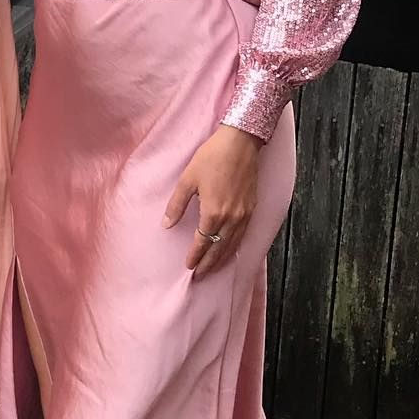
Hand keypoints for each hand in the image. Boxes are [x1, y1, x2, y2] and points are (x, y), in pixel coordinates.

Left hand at [163, 125, 261, 276]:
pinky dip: (235, 246)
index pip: (203, 243)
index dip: (195, 256)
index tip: (188, 266)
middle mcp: (232, 218)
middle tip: (199, 275)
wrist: (241, 143)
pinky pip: (243, 235)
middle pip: (219, 249)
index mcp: (214, 212)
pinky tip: (230, 250)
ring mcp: (245, 214)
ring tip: (213, 268)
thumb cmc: (211, 158)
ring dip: (222, 258)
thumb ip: (177, 205)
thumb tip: (166, 224)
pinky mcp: (252, 208)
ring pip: (233, 244)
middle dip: (209, 264)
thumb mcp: (187, 180)